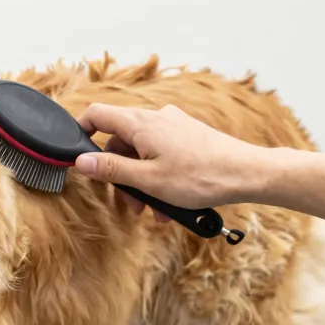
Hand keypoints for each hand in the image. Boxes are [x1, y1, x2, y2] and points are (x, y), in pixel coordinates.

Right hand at [75, 104, 269, 213]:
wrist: (247, 173)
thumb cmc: (200, 177)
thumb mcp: (148, 180)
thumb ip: (111, 170)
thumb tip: (80, 161)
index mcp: (140, 124)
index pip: (97, 114)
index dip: (81, 131)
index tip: (77, 155)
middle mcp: (156, 118)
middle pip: (120, 141)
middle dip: (120, 174)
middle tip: (129, 203)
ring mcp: (174, 125)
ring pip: (142, 151)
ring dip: (142, 181)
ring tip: (154, 210)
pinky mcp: (188, 136)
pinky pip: (162, 154)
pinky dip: (159, 176)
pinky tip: (170, 203)